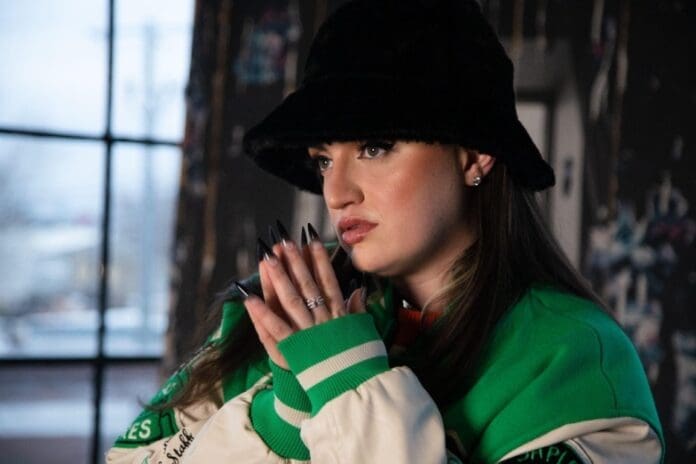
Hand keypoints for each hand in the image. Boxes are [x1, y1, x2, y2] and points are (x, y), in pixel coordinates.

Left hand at [241, 225, 364, 368]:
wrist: (355, 388)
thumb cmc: (361, 361)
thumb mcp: (364, 331)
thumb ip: (359, 309)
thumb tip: (358, 289)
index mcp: (340, 314)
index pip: (328, 280)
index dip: (319, 260)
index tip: (310, 239)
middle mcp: (323, 319)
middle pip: (307, 285)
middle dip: (294, 262)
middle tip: (283, 242)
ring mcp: (308, 333)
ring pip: (291, 300)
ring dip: (278, 278)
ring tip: (266, 259)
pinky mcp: (294, 349)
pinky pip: (275, 328)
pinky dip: (262, 313)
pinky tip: (249, 298)